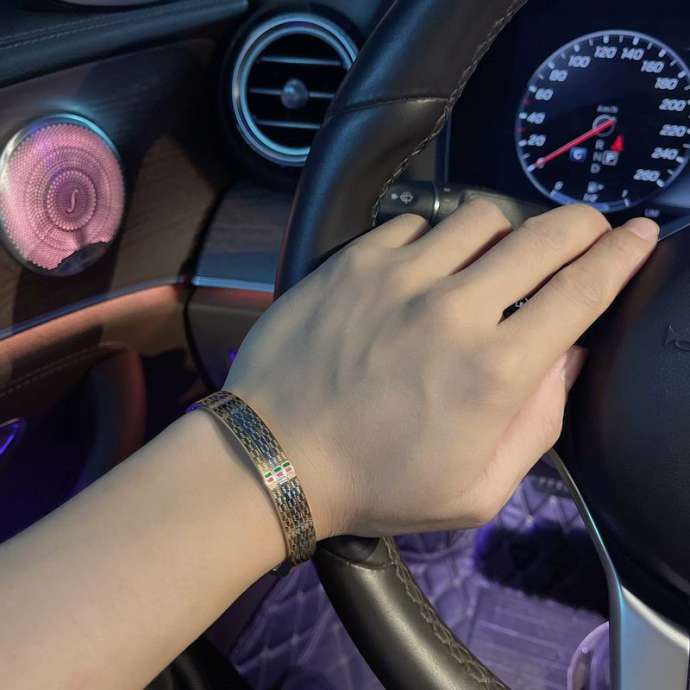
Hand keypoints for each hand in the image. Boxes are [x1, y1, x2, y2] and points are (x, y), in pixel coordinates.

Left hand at [225, 202, 657, 538]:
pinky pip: (414, 223)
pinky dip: (433, 238)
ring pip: (481, 216)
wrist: (276, 455)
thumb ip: (538, 423)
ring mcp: (400, 276)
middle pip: (543, 234)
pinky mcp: (354, 261)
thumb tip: (567, 356)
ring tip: (491, 256)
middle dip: (580, 225)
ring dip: (502, 230)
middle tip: (583, 231)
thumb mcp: (478, 489)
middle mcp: (456, 309)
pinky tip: (423, 265)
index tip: (640, 234)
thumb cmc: (377, 485)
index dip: (622, 255)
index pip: (582, 291)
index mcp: (496, 370)